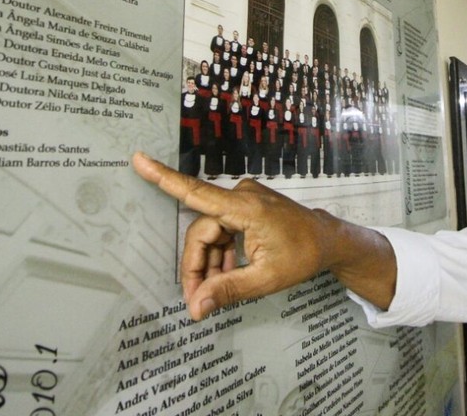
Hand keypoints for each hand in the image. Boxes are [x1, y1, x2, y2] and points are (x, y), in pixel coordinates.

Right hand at [132, 153, 339, 319]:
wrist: (327, 240)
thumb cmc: (302, 256)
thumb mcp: (266, 279)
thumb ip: (228, 290)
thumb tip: (196, 307)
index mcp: (245, 208)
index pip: (197, 193)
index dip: (164, 178)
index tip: (139, 160)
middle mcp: (241, 197)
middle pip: (202, 231)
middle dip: (196, 266)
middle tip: (197, 301)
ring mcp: (244, 200)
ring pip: (210, 233)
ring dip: (208, 263)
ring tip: (212, 293)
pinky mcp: (246, 207)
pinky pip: (221, 230)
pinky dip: (219, 253)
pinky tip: (224, 274)